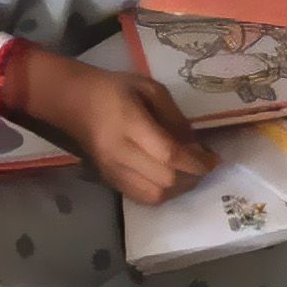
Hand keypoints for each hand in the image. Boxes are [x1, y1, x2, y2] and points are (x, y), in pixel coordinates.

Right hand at [18, 56, 216, 205]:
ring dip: (179, 189)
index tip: (213, 159)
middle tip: (203, 165)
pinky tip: (170, 179)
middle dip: (192, 177)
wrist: (74, 102)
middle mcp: (120, 152)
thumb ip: (175, 117)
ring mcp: (113, 170)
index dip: (196, 161)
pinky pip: (141, 197)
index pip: (169, 154)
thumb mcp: (150, 89)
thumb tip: (196, 146)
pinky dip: (162, 193)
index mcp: (131, 123)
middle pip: (164, 179)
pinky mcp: (109, 180)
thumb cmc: (115, 89)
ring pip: (154, 195)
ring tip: (189, 174)